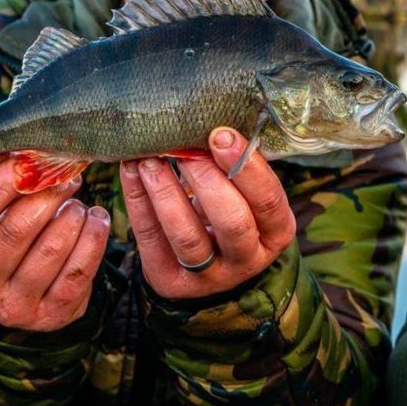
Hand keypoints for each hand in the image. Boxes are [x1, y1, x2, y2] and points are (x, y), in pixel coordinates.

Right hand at [0, 155, 109, 331]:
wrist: (22, 291)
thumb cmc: (1, 233)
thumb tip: (12, 140)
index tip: (29, 162)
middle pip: (13, 231)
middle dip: (46, 196)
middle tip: (68, 176)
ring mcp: (11, 309)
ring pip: (50, 250)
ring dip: (72, 216)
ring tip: (79, 202)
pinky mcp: (50, 317)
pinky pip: (78, 272)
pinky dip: (93, 239)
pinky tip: (96, 220)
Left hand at [119, 127, 294, 298]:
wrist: (208, 267)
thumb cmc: (231, 213)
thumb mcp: (247, 197)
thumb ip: (236, 169)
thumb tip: (211, 125)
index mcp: (275, 232)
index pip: (267, 200)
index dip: (245, 167)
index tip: (220, 135)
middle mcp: (247, 259)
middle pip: (232, 222)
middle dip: (206, 180)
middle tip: (185, 149)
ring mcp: (209, 276)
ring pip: (187, 236)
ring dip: (166, 192)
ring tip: (150, 159)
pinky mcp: (170, 280)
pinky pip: (152, 239)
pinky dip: (139, 202)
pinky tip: (131, 172)